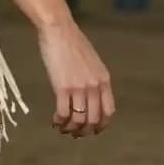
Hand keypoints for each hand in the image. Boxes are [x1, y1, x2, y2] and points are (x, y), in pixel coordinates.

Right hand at [37, 19, 114, 136]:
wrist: (59, 31)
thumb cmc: (72, 43)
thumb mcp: (92, 62)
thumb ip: (94, 79)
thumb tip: (90, 96)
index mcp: (104, 80)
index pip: (108, 112)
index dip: (100, 125)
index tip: (91, 129)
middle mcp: (95, 86)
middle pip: (94, 120)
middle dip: (84, 131)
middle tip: (74, 134)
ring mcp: (79, 88)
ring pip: (78, 120)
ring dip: (70, 129)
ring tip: (62, 129)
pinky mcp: (62, 88)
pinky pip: (63, 113)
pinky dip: (59, 121)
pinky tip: (54, 120)